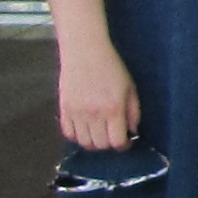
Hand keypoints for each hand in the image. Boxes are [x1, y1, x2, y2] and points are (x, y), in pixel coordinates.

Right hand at [55, 37, 138, 152]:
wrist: (85, 51)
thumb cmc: (112, 67)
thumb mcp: (130, 87)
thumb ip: (134, 112)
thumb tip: (132, 132)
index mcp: (113, 108)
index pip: (117, 142)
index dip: (124, 145)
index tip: (126, 141)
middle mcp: (94, 114)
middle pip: (100, 145)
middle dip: (109, 145)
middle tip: (113, 136)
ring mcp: (76, 113)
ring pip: (84, 142)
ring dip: (93, 143)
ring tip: (100, 134)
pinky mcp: (63, 109)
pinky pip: (68, 133)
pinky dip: (77, 137)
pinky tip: (85, 129)